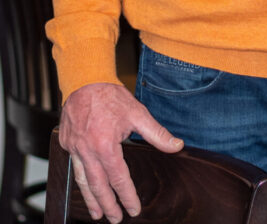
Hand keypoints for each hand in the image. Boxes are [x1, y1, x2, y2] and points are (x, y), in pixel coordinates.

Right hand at [59, 82, 183, 222]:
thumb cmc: (110, 96)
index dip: (127, 196)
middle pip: (98, 186)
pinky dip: (80, 180)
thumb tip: (177, 145)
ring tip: (97, 213)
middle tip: (115, 219)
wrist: (85, 80)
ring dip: (90, 199)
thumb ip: (157, 133)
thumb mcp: (138, 113)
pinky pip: (73, 166)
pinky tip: (86, 186)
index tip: (134, 209)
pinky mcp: (67, 143)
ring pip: (82, 180)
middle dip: (108, 205)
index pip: (119, 178)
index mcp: (105, 145)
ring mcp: (74, 148)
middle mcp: (87, 150)